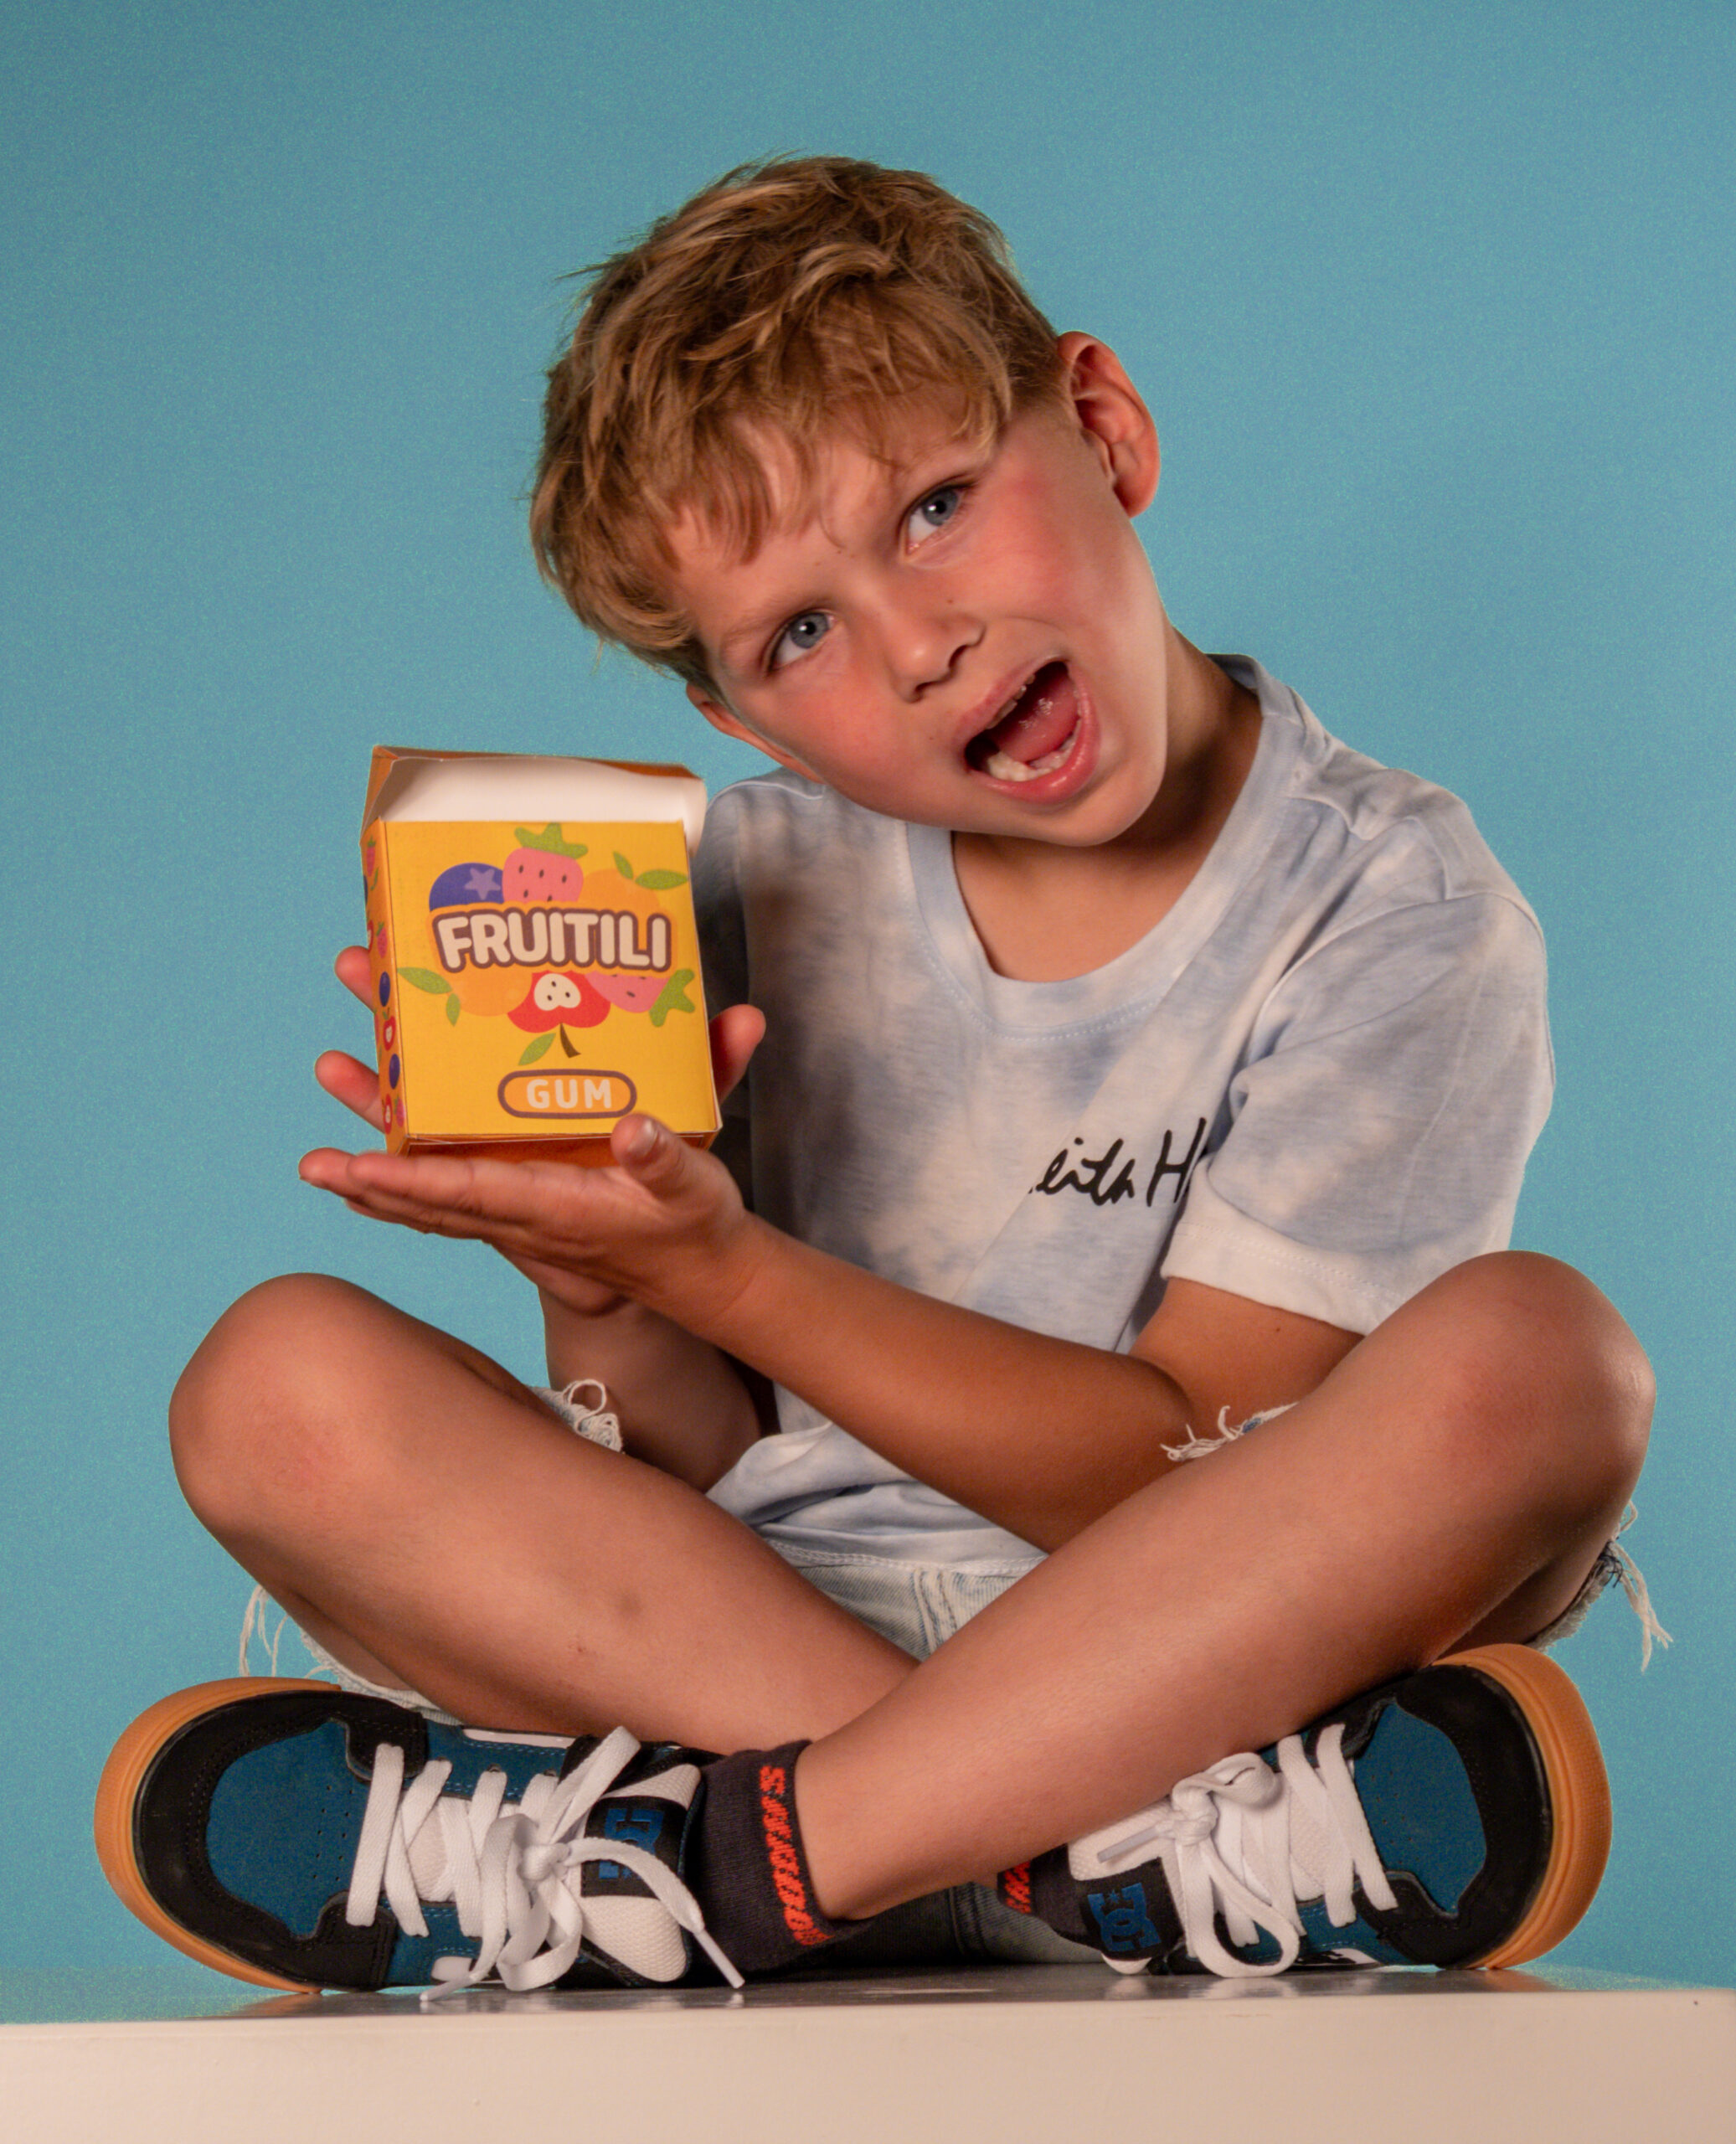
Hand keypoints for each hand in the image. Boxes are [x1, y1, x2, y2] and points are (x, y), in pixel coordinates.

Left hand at [305, 950, 767, 1325]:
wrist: (700, 1274)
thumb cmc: (693, 1227)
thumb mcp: (693, 1187)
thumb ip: (663, 1158)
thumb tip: (635, 1129)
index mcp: (554, 1209)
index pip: (464, 1194)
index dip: (405, 1182)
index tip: (350, 1171)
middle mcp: (521, 1218)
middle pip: (428, 1197)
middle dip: (365, 1177)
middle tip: (308, 1164)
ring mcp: (515, 1218)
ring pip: (429, 1197)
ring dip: (373, 1170)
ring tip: (322, 1138)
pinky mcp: (521, 1209)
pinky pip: (446, 1198)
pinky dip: (401, 1188)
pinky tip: (367, 1175)